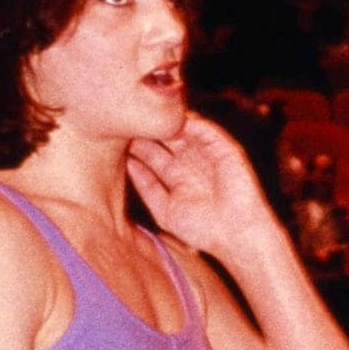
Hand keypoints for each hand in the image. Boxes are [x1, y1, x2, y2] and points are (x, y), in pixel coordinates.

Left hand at [127, 113, 277, 260]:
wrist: (237, 236)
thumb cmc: (202, 230)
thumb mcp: (164, 210)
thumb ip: (147, 187)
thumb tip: (127, 164)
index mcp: (174, 175)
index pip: (150, 153)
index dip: (133, 145)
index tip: (111, 136)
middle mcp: (188, 161)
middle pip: (163, 138)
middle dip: (146, 129)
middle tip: (125, 118)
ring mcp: (207, 153)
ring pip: (183, 130)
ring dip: (166, 122)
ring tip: (147, 114)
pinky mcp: (225, 149)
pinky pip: (207, 131)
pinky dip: (193, 122)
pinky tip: (176, 119)